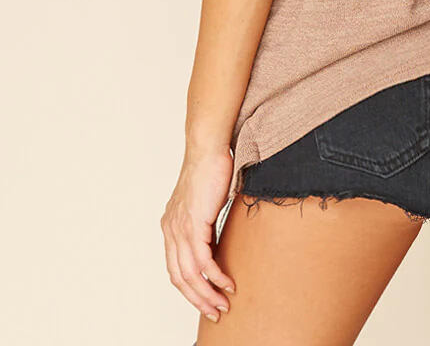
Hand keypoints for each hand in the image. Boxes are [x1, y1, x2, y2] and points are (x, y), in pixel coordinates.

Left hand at [160, 145, 235, 323]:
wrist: (207, 149)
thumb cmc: (210, 170)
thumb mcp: (204, 203)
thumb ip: (205, 224)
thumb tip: (217, 241)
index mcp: (170, 226)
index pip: (175, 269)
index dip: (190, 289)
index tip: (206, 301)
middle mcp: (170, 230)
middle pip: (180, 278)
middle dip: (198, 299)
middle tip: (215, 312)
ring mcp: (180, 228)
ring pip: (190, 274)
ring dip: (207, 294)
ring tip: (223, 305)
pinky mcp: (193, 224)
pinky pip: (202, 260)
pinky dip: (215, 276)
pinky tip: (227, 284)